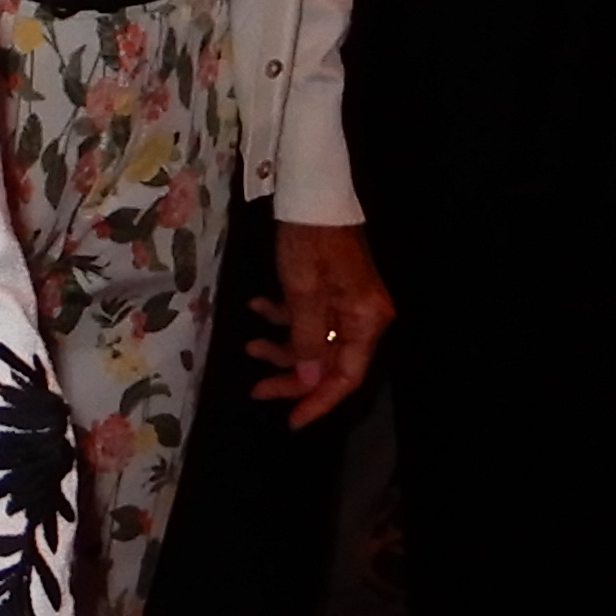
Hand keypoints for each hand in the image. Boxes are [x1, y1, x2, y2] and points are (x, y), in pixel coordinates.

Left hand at [249, 219, 391, 423]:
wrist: (312, 194)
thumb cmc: (309, 245)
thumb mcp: (303, 296)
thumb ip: (306, 343)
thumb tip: (308, 384)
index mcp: (366, 322)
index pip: (346, 377)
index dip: (318, 401)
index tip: (290, 421)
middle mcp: (363, 316)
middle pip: (328, 361)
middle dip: (291, 375)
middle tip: (256, 388)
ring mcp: (347, 301)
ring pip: (314, 339)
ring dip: (282, 344)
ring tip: (249, 345)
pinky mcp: (331, 286)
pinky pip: (308, 313)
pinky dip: (283, 315)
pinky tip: (257, 306)